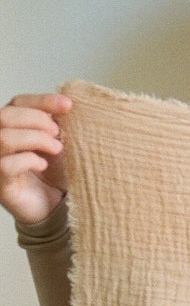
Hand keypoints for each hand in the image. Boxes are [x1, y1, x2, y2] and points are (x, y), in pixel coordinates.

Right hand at [0, 93, 72, 224]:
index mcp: (10, 126)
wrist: (53, 205)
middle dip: (37, 120)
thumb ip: (55, 123)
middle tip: (58, 133)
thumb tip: (65, 104)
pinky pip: (5, 165)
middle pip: (5, 115)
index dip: (42, 100)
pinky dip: (29, 160)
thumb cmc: (53, 171)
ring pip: (3, 138)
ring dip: (36, 139)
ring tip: (56, 149)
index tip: (68, 105)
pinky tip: (42, 165)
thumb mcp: (57, 142)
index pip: (18, 102)